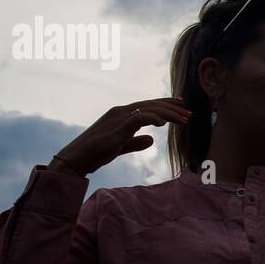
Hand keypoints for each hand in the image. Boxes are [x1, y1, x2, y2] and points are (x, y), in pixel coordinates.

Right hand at [50, 98, 191, 175]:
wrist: (76, 159)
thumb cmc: (95, 153)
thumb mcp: (120, 147)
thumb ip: (135, 142)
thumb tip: (151, 140)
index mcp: (121, 114)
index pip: (147, 105)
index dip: (165, 105)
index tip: (181, 106)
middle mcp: (120, 111)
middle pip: (151, 104)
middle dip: (171, 107)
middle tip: (188, 112)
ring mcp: (118, 117)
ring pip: (148, 109)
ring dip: (168, 114)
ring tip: (183, 119)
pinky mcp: (116, 127)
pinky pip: (138, 118)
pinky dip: (152, 118)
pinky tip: (163, 123)